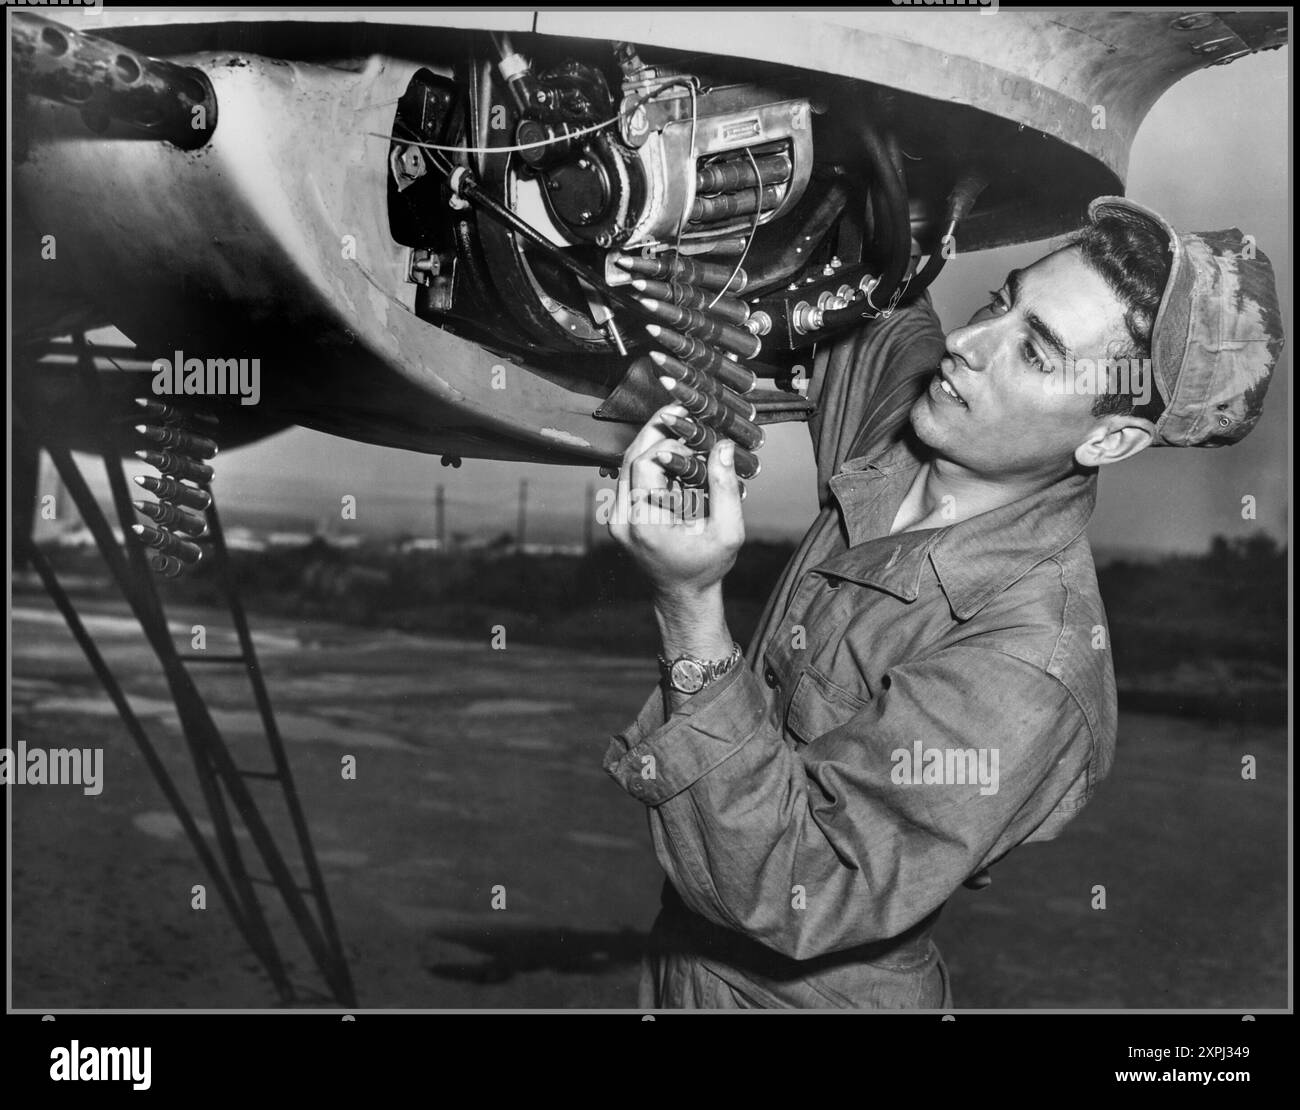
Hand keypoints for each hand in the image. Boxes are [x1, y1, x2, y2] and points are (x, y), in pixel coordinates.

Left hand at [607, 403, 745, 596]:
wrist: (682, 594)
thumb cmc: (706, 567)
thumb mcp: (728, 532)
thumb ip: (725, 489)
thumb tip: (724, 446)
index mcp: (646, 524)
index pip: (646, 465)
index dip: (668, 443)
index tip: (693, 433)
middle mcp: (622, 520)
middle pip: (631, 458)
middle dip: (655, 431)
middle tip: (680, 411)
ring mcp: (615, 518)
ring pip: (626, 464)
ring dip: (651, 442)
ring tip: (677, 423)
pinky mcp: (618, 516)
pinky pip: (629, 477)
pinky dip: (648, 459)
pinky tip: (669, 449)